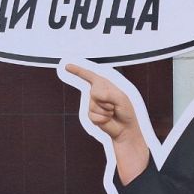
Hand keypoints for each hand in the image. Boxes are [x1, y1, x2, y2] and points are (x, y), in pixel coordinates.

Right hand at [64, 63, 149, 184]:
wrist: (125, 128)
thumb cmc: (125, 111)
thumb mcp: (122, 99)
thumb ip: (109, 94)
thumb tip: (95, 94)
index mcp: (104, 85)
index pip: (90, 75)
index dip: (78, 70)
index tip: (68, 66)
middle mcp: (97, 93)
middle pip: (94, 92)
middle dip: (107, 100)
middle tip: (115, 106)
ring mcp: (93, 104)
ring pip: (94, 105)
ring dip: (106, 110)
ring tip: (112, 112)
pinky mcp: (91, 115)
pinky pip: (94, 115)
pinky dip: (103, 118)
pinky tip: (108, 119)